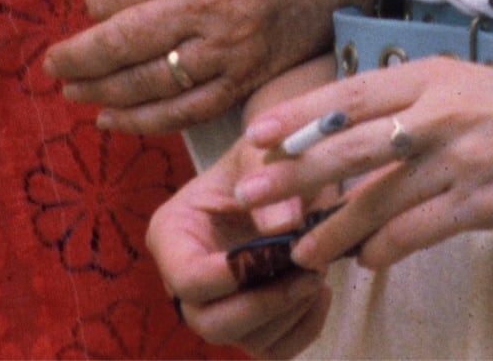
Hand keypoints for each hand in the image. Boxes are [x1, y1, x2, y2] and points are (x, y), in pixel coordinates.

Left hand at [44, 0, 372, 137]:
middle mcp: (210, 7)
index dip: (93, 1)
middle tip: (54, 64)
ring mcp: (230, 49)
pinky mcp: (246, 78)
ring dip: (102, 94)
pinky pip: (185, 111)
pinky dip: (143, 121)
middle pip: (122, 44)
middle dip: (77, 59)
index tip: (92, 1)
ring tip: (76, 91)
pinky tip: (114, 118)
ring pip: (148, 85)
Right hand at [149, 138, 331, 358]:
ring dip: (290, 311)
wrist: (283, 172)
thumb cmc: (262, 157)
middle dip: (265, 303)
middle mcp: (185, 280)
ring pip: (247, 341)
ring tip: (318, 268)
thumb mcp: (260, 152)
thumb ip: (269, 180)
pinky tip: (319, 290)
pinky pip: (276, 350)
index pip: (187, 277)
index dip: (230, 276)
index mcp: (173, 234)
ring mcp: (218, 307)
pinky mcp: (252, 326)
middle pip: (210, 324)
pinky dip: (305, 327)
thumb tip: (284, 228)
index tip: (278, 252)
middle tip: (308, 269)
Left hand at [231, 57, 492, 273]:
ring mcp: (464, 154)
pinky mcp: (488, 198)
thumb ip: (421, 108)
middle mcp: (442, 109)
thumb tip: (364, 137)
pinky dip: (386, 249)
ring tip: (302, 253)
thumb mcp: (476, 92)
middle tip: (249, 194)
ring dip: (332, 229)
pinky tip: (366, 264)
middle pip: (348, 143)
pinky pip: (419, 229)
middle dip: (292, 172)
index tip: (254, 135)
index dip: (297, 115)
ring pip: (377, 196)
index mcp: (435, 75)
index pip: (349, 94)